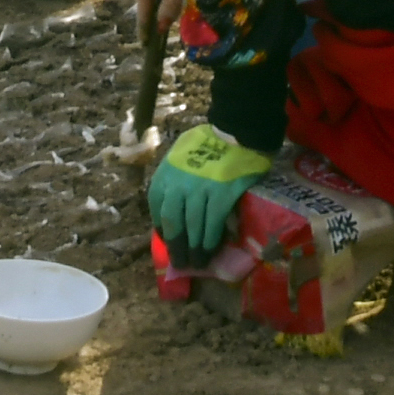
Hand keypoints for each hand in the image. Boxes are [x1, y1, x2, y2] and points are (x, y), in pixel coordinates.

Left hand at [143, 125, 271, 261]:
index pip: (157, 209)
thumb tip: (177, 208)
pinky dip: (211, 240)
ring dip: (195, 249)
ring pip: (193, 228)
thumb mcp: (180, 155)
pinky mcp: (221, 195)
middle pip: (173, 223)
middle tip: (182, 263)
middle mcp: (177, 184)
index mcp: (165, 174)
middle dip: (177, 247)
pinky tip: (212, 250)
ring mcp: (199, 190)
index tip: (169, 241)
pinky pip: (213, 224)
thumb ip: (175, 178)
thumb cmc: (208, 143)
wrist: (236, 131)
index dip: (162, 229)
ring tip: (199, 263)